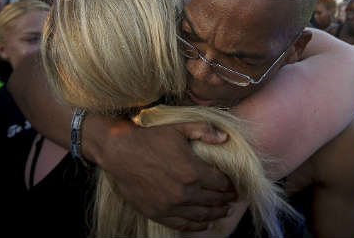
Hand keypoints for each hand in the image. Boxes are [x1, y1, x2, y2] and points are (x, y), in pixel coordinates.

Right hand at [90, 117, 236, 230]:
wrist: (119, 152)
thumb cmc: (150, 138)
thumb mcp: (179, 128)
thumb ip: (203, 130)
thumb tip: (225, 138)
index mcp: (193, 171)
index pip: (221, 183)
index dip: (230, 185)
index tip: (234, 185)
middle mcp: (185, 192)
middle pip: (214, 200)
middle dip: (226, 199)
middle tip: (233, 198)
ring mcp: (171, 205)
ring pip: (202, 215)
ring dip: (216, 214)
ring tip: (224, 211)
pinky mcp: (157, 213)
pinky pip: (182, 224)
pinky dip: (196, 225)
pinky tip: (204, 222)